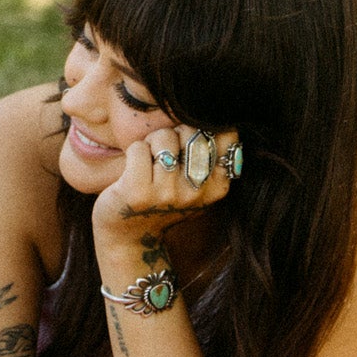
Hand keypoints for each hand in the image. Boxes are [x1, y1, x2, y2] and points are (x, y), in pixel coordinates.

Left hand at [92, 122, 237, 250]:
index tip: (190, 146)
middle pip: (192, 131)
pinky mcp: (138, 191)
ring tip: (149, 164)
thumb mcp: (196, 185)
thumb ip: (212, 158)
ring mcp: (167, 193)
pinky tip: (133, 171)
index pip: (224, 135)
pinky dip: (133, 151)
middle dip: (175, 134)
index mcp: (217, 188)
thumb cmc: (162, 201)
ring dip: (151, 143)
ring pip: (164, 136)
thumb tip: (227, 120)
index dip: (203, 130)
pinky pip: (139, 147)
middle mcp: (195, 192)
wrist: (129, 236)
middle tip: (165, 156)